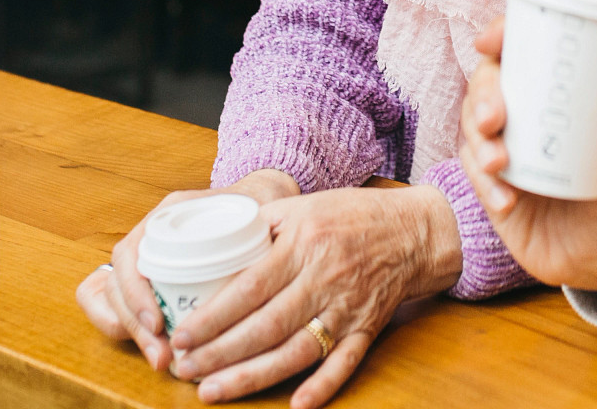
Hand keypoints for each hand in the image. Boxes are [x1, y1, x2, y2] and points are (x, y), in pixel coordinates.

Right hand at [75, 170, 300, 371]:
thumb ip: (257, 226)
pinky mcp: (151, 279)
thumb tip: (263, 260)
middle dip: (134, 326)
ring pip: (112, 299)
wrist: (257, 198)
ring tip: (164, 359)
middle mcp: (148, 235)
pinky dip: (131, 331)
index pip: (129, 255)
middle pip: (115, 284)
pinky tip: (159, 351)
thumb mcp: (256, 209)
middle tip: (163, 356)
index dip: (134, 292)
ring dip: (133, 334)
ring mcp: (144, 258)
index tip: (158, 323)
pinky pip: (123, 307)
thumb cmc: (257, 203)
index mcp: (167, 216)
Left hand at [166, 184, 462, 406]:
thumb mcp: (303, 207)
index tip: (182, 334)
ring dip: (252, 377)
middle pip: (266, 325)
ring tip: (213, 391)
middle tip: (186, 369)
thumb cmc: (352, 215)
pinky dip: (321, 386)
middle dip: (220, 353)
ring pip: (296, 351)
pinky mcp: (366, 329)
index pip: (250, 287)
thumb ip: (259, 226)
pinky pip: (343, 364)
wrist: (414, 231)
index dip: (213, 316)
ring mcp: (347, 308)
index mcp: (304, 244)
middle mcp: (324, 279)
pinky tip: (295, 405)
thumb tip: (210, 247)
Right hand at [457, 15, 596, 292]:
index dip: (500, 38)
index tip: (491, 40)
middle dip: (482, 95)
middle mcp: (524, 120)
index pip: (521, 55)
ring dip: (479, 141)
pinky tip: (507, 201)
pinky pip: (477, 177)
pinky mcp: (493, 189)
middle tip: (494, 117)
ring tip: (500, 162)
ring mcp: (505, 153)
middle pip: (486, 88)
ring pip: (472, 129)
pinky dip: (486, 186)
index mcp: (556, 100)